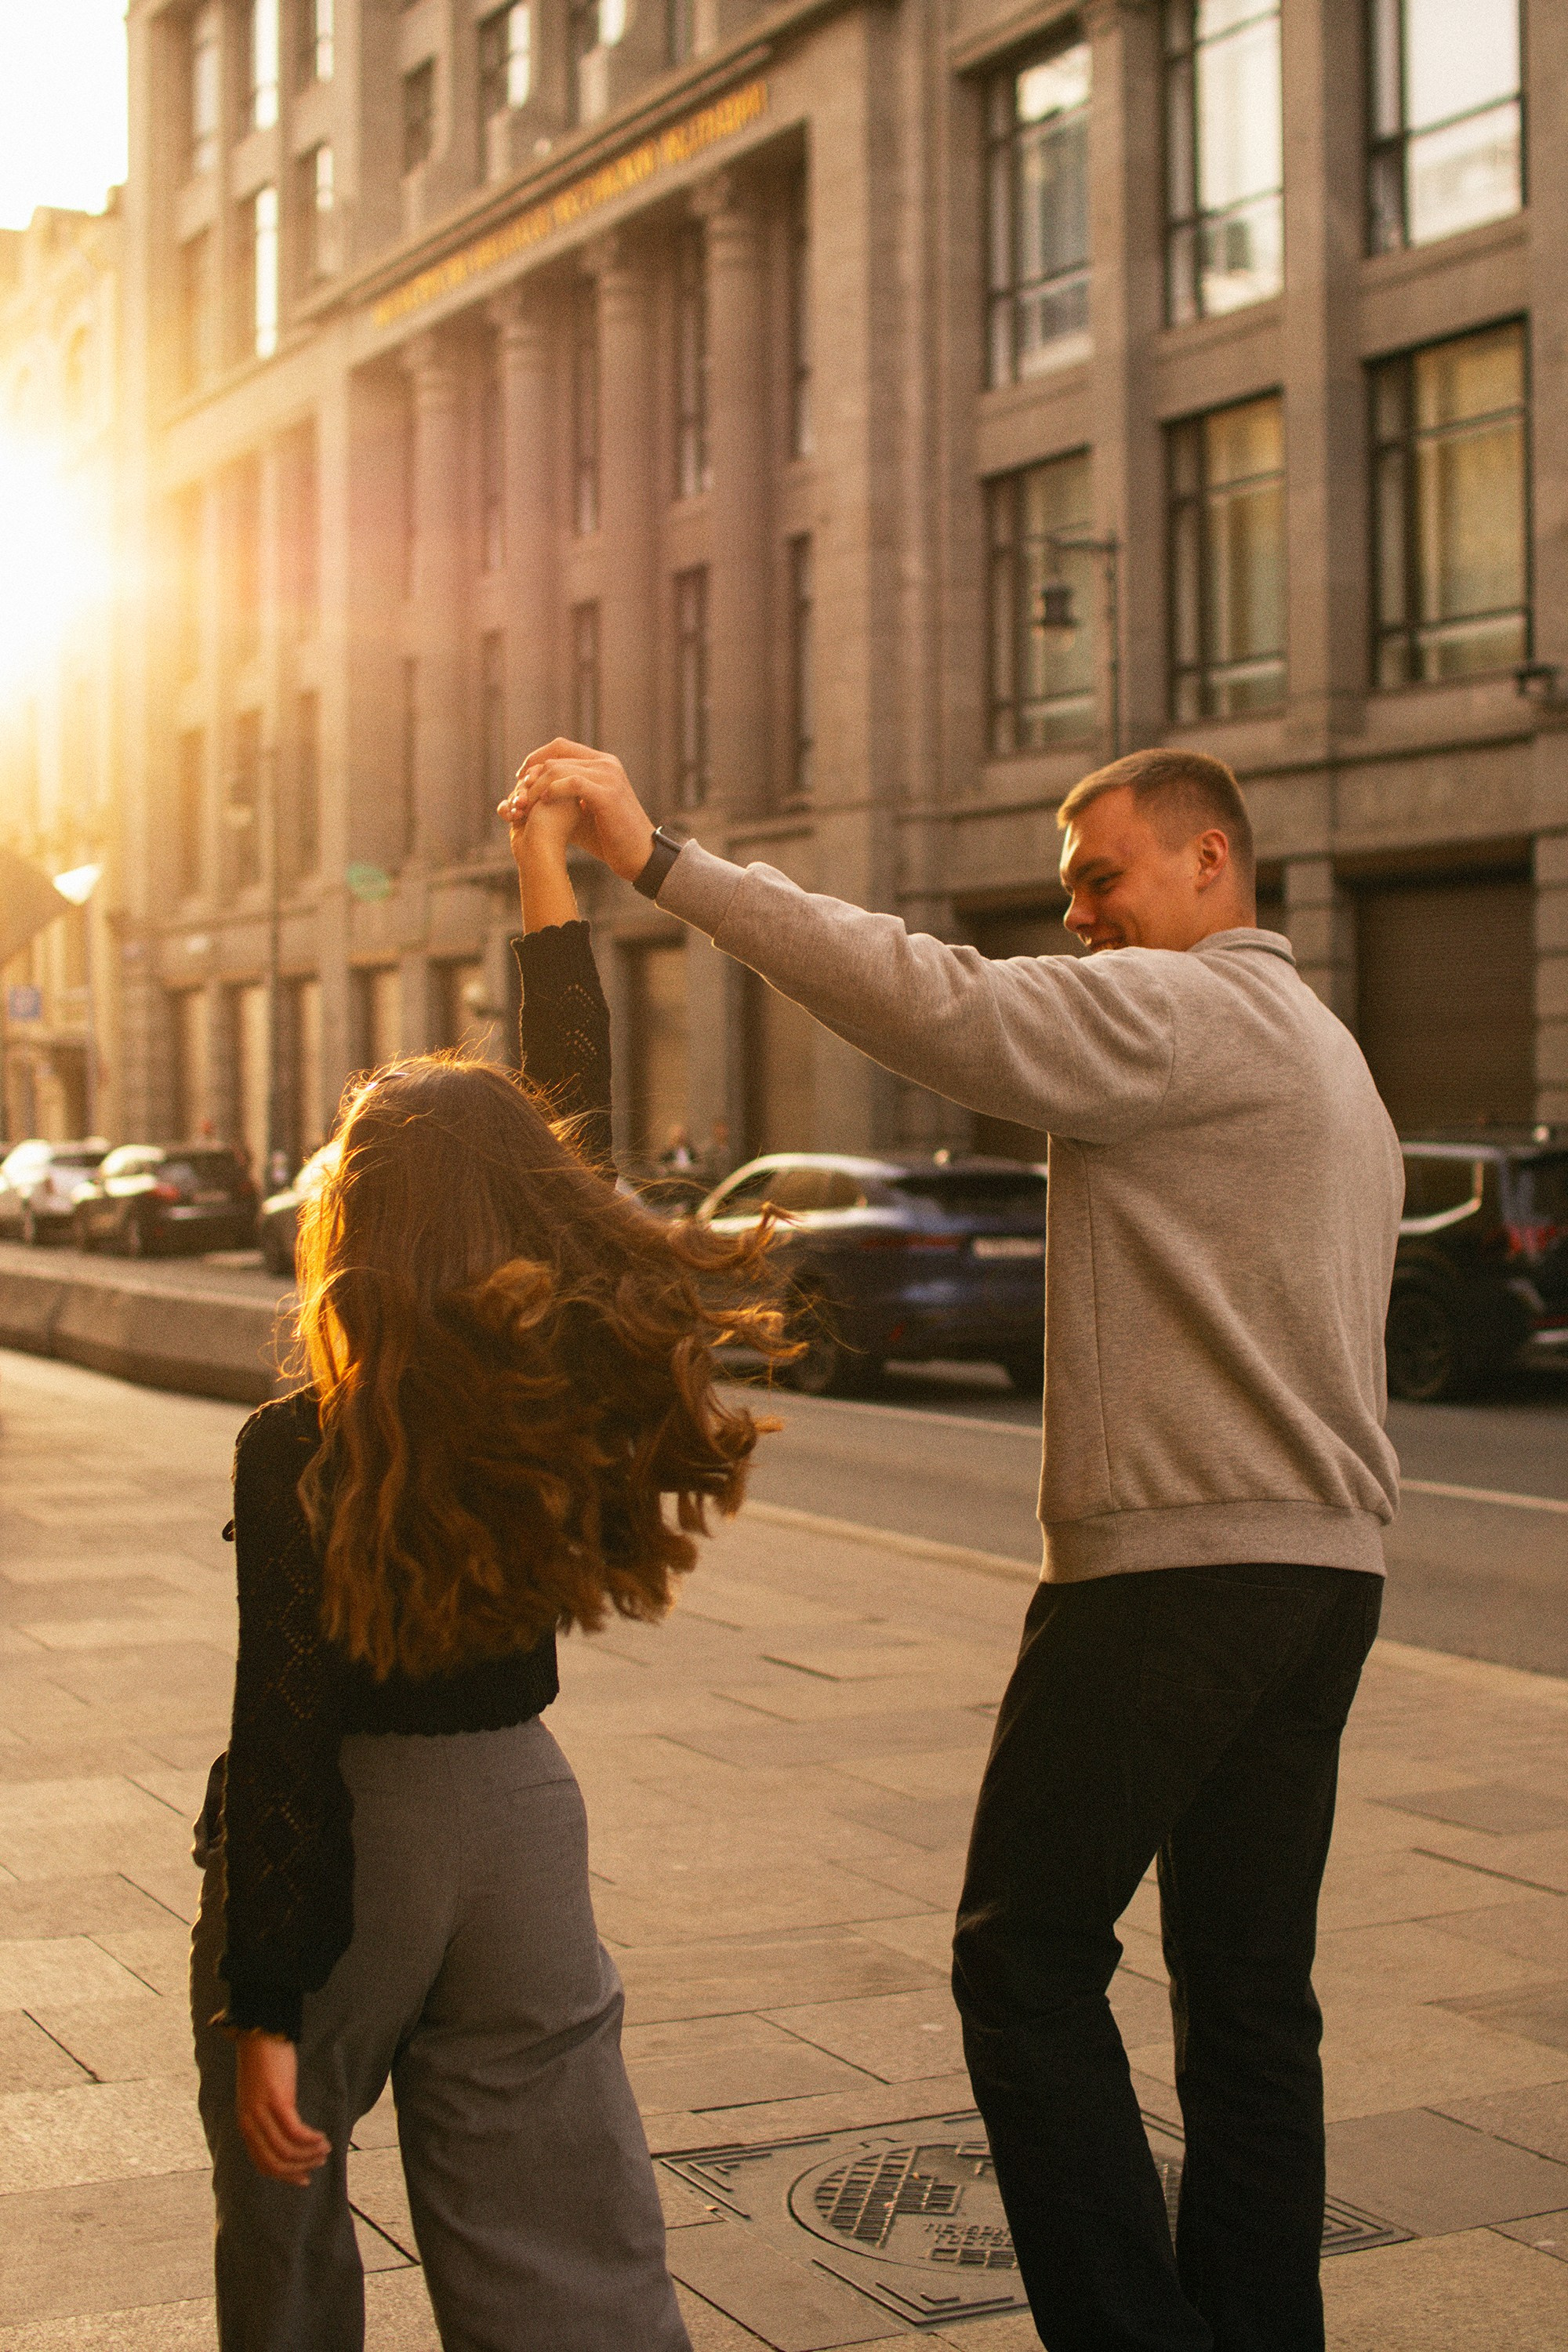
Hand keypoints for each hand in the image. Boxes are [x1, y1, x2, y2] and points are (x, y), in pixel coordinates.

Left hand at [234, 2031, 330, 2185]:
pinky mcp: (278, 2101)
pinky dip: (311, 2140)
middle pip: (274, 2163)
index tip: (304, 2178)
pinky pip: (295, 2132)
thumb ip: (266, 2115)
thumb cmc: (263, 2062)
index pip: (263, 2164)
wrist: (259, 2034)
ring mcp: (263, 2113)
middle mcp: (251, 2124)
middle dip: (299, 2170)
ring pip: (287, 2151)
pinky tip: (323, 2137)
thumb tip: (283, 2132)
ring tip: (325, 2149)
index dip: (284, 2176)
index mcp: (246, 2125)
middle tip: (318, 2164)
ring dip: (309, 2154)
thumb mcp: (259, 2095)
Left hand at [509, 740, 655, 883]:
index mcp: (601, 763)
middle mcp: (606, 764)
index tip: (520, 779)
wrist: (638, 856)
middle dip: (531, 776)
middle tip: (518, 797)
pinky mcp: (608, 794)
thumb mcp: (579, 813)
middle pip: (555, 757)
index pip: (560, 746)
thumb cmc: (608, 838)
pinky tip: (544, 803)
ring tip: (525, 804)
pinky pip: (573, 783)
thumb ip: (559, 798)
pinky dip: (554, 791)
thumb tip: (526, 795)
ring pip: (560, 769)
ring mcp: (608, 777)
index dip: (535, 758)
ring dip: (536, 787)